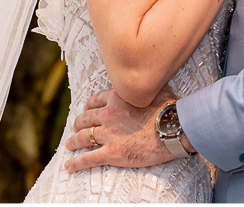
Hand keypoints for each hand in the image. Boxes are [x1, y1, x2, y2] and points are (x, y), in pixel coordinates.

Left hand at [62, 86, 176, 171]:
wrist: (174, 129)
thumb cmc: (169, 109)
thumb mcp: (157, 88)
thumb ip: (147, 84)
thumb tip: (151, 78)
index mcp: (117, 97)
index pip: (95, 101)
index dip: (88, 107)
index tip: (86, 111)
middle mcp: (109, 114)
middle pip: (85, 119)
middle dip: (78, 124)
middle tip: (76, 129)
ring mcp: (109, 133)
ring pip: (82, 137)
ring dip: (73, 142)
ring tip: (69, 145)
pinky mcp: (112, 152)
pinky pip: (88, 158)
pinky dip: (76, 163)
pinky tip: (69, 166)